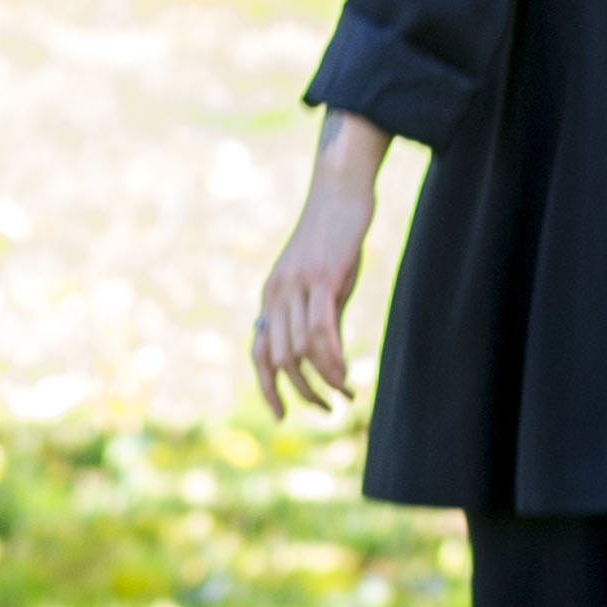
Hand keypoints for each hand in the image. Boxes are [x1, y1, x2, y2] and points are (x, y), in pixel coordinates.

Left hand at [250, 121, 381, 419]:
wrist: (340, 191)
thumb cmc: (335, 236)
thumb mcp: (322, 284)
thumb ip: (319, 318)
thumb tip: (327, 360)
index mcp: (270, 296)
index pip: (258, 353)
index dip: (266, 388)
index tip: (281, 415)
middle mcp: (276, 294)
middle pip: (280, 359)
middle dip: (303, 393)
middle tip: (328, 408)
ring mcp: (297, 286)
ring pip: (300, 351)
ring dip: (323, 381)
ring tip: (345, 395)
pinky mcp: (322, 278)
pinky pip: (321, 331)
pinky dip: (333, 360)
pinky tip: (347, 374)